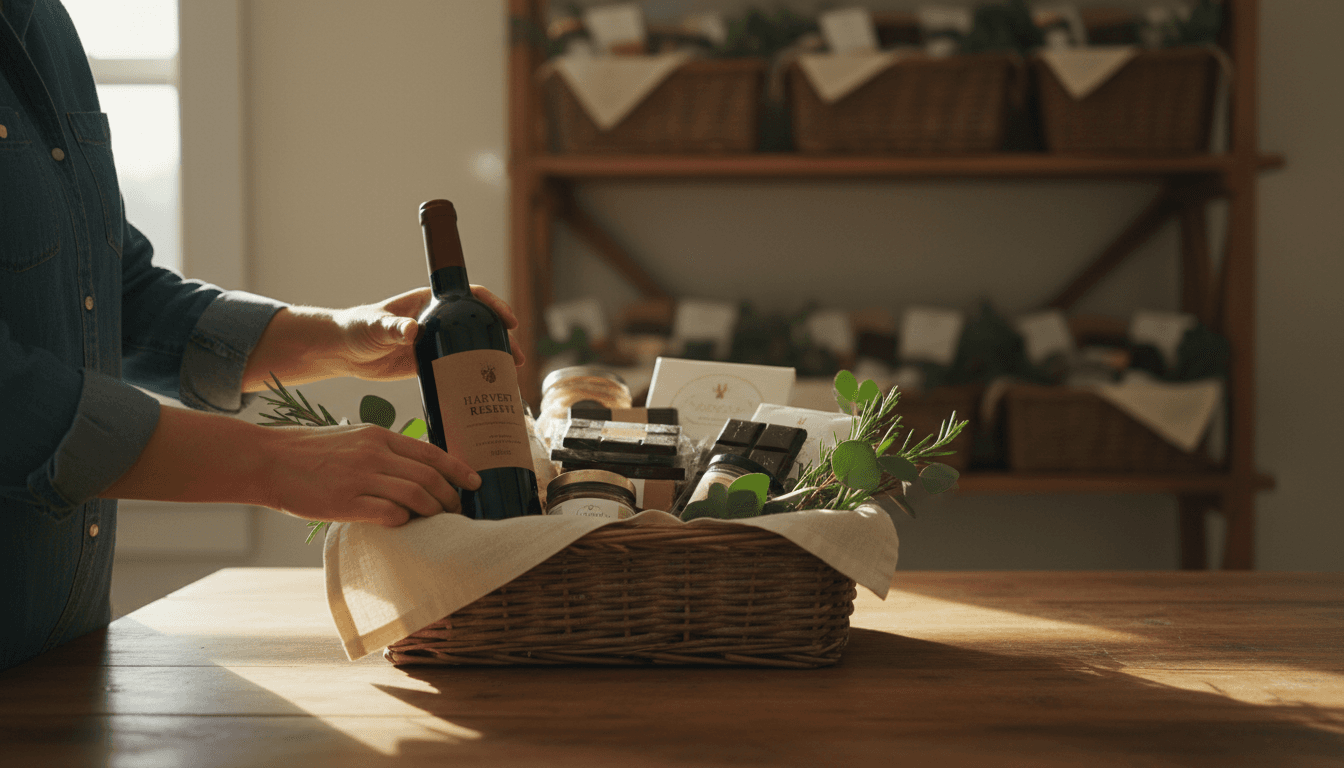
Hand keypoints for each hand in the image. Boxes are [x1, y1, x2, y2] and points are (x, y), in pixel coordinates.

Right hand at [261, 423, 481, 525]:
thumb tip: (416, 465)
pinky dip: (405, 520)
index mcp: (378, 436)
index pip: (430, 452)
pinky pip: (389, 513)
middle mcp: (373, 454)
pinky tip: (406, 524)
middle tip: (458, 509)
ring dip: (434, 511)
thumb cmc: (311, 451)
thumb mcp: (352, 437)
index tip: (475, 482)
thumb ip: (383, 449)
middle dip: (451, 496)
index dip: (458, 469)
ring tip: (439, 520)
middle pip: (429, 476)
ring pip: (415, 495)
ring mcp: (360, 478)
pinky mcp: (345, 502)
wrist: (268, 460)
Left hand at [335, 286, 524, 380]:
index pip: (470, 297)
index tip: (508, 321)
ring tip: (511, 374)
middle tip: (516, 357)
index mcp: (430, 301)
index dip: (493, 306)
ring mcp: (437, 342)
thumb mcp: (376, 325)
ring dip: (493, 359)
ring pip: (473, 347)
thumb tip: (412, 330)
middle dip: (502, 338)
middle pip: (479, 323)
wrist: (342, 352)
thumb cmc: (357, 328)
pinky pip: (458, 368)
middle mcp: (439, 320)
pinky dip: (474, 376)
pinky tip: (487, 388)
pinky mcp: (431, 364)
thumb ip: (393, 327)